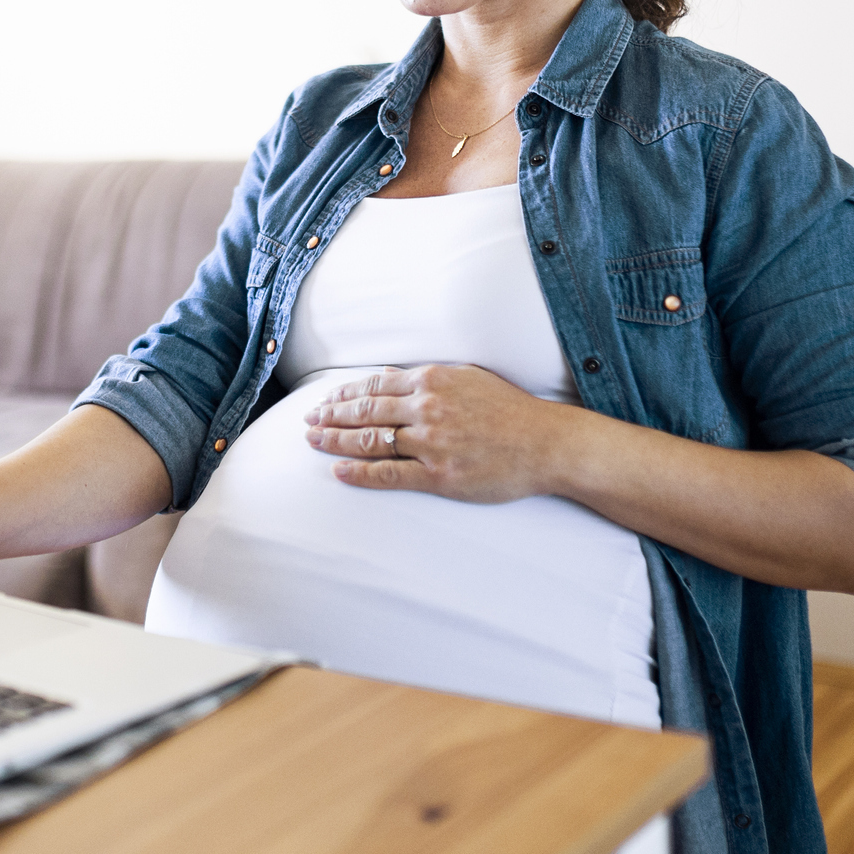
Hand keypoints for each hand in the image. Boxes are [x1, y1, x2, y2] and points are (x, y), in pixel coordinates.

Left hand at [301, 364, 567, 502]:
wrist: (546, 443)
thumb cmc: (510, 410)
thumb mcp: (467, 379)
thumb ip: (427, 380)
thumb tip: (389, 379)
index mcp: (432, 381)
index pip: (374, 386)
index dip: (344, 394)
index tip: (324, 399)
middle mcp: (427, 408)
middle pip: (364, 411)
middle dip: (330, 415)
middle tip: (307, 421)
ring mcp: (431, 442)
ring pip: (371, 440)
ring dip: (336, 441)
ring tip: (313, 441)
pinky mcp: (439, 474)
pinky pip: (390, 474)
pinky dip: (360, 472)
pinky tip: (339, 471)